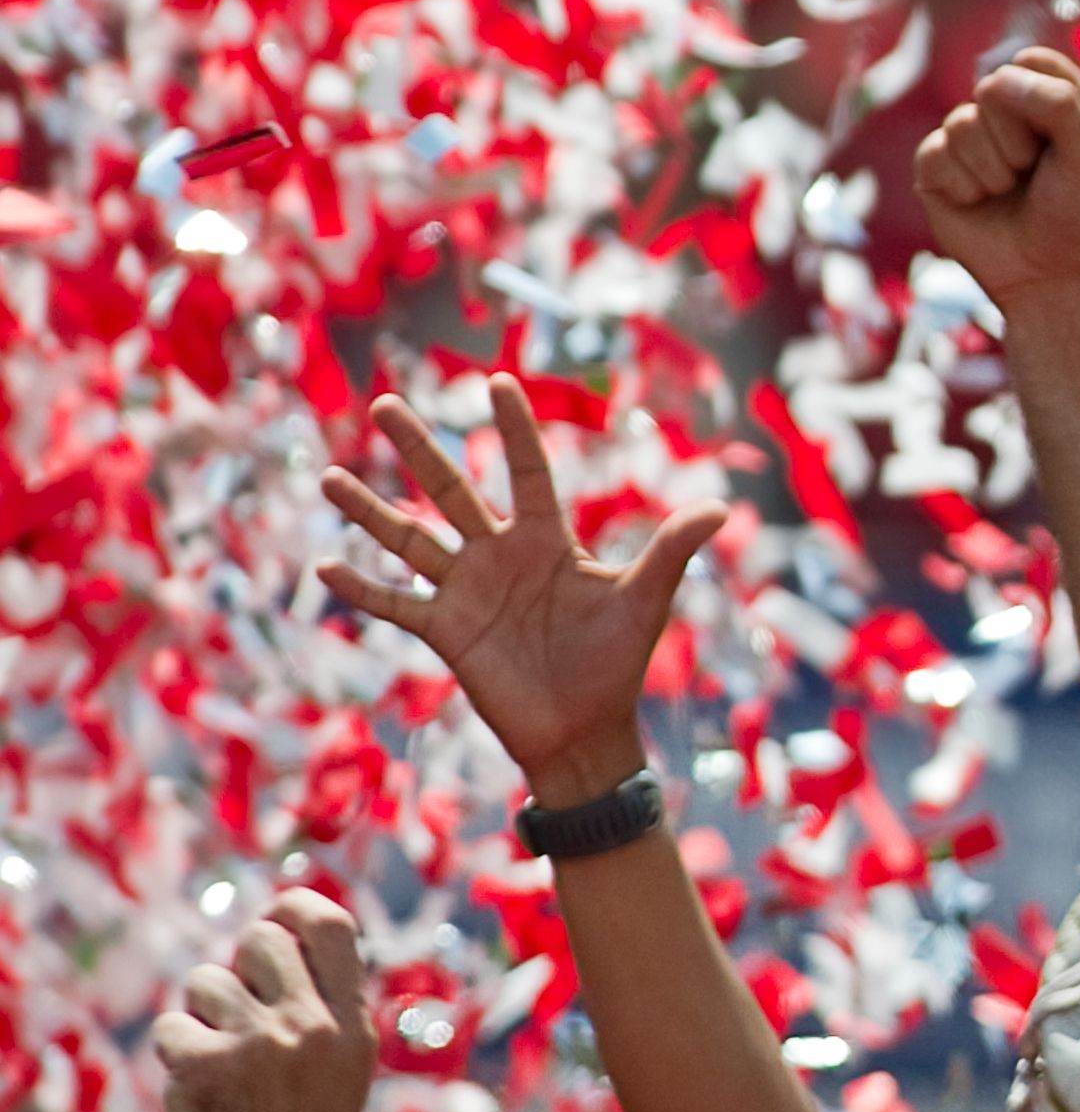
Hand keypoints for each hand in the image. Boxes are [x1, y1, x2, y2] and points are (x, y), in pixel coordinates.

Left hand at [154, 892, 375, 1111]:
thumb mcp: (336, 1075)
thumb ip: (321, 1009)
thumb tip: (275, 932)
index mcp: (354, 1028)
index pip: (331, 926)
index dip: (296, 909)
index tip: (275, 917)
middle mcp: (314, 1028)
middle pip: (261, 940)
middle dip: (236, 970)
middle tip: (233, 1018)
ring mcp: (262, 1045)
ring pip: (206, 982)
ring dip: (200, 1017)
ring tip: (219, 1070)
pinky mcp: (207, 1067)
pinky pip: (172, 1026)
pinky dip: (174, 1055)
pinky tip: (196, 1094)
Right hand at [316, 378, 724, 809]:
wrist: (586, 731)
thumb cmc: (619, 662)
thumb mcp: (647, 598)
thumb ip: (673, 549)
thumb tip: (722, 507)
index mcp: (548, 539)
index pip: (529, 470)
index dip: (514, 429)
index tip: (498, 380)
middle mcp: (501, 555)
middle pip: (451, 489)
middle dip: (419, 448)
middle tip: (386, 401)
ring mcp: (468, 592)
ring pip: (410, 538)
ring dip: (370, 510)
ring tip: (327, 475)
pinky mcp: (446, 632)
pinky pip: (395, 604)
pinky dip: (362, 588)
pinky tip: (326, 565)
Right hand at [913, 47, 1079, 310]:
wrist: (1047, 275)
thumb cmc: (1074, 212)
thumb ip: (1058, 104)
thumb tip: (995, 80)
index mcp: (1049, 97)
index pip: (1032, 62)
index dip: (1046, 100)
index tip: (1063, 141)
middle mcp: (1006, 111)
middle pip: (992, 88)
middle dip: (1018, 140)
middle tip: (1033, 174)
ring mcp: (968, 137)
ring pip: (961, 123)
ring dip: (992, 169)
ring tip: (1008, 192)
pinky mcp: (936, 167)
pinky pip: (934, 152)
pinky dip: (963, 185)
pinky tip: (978, 203)